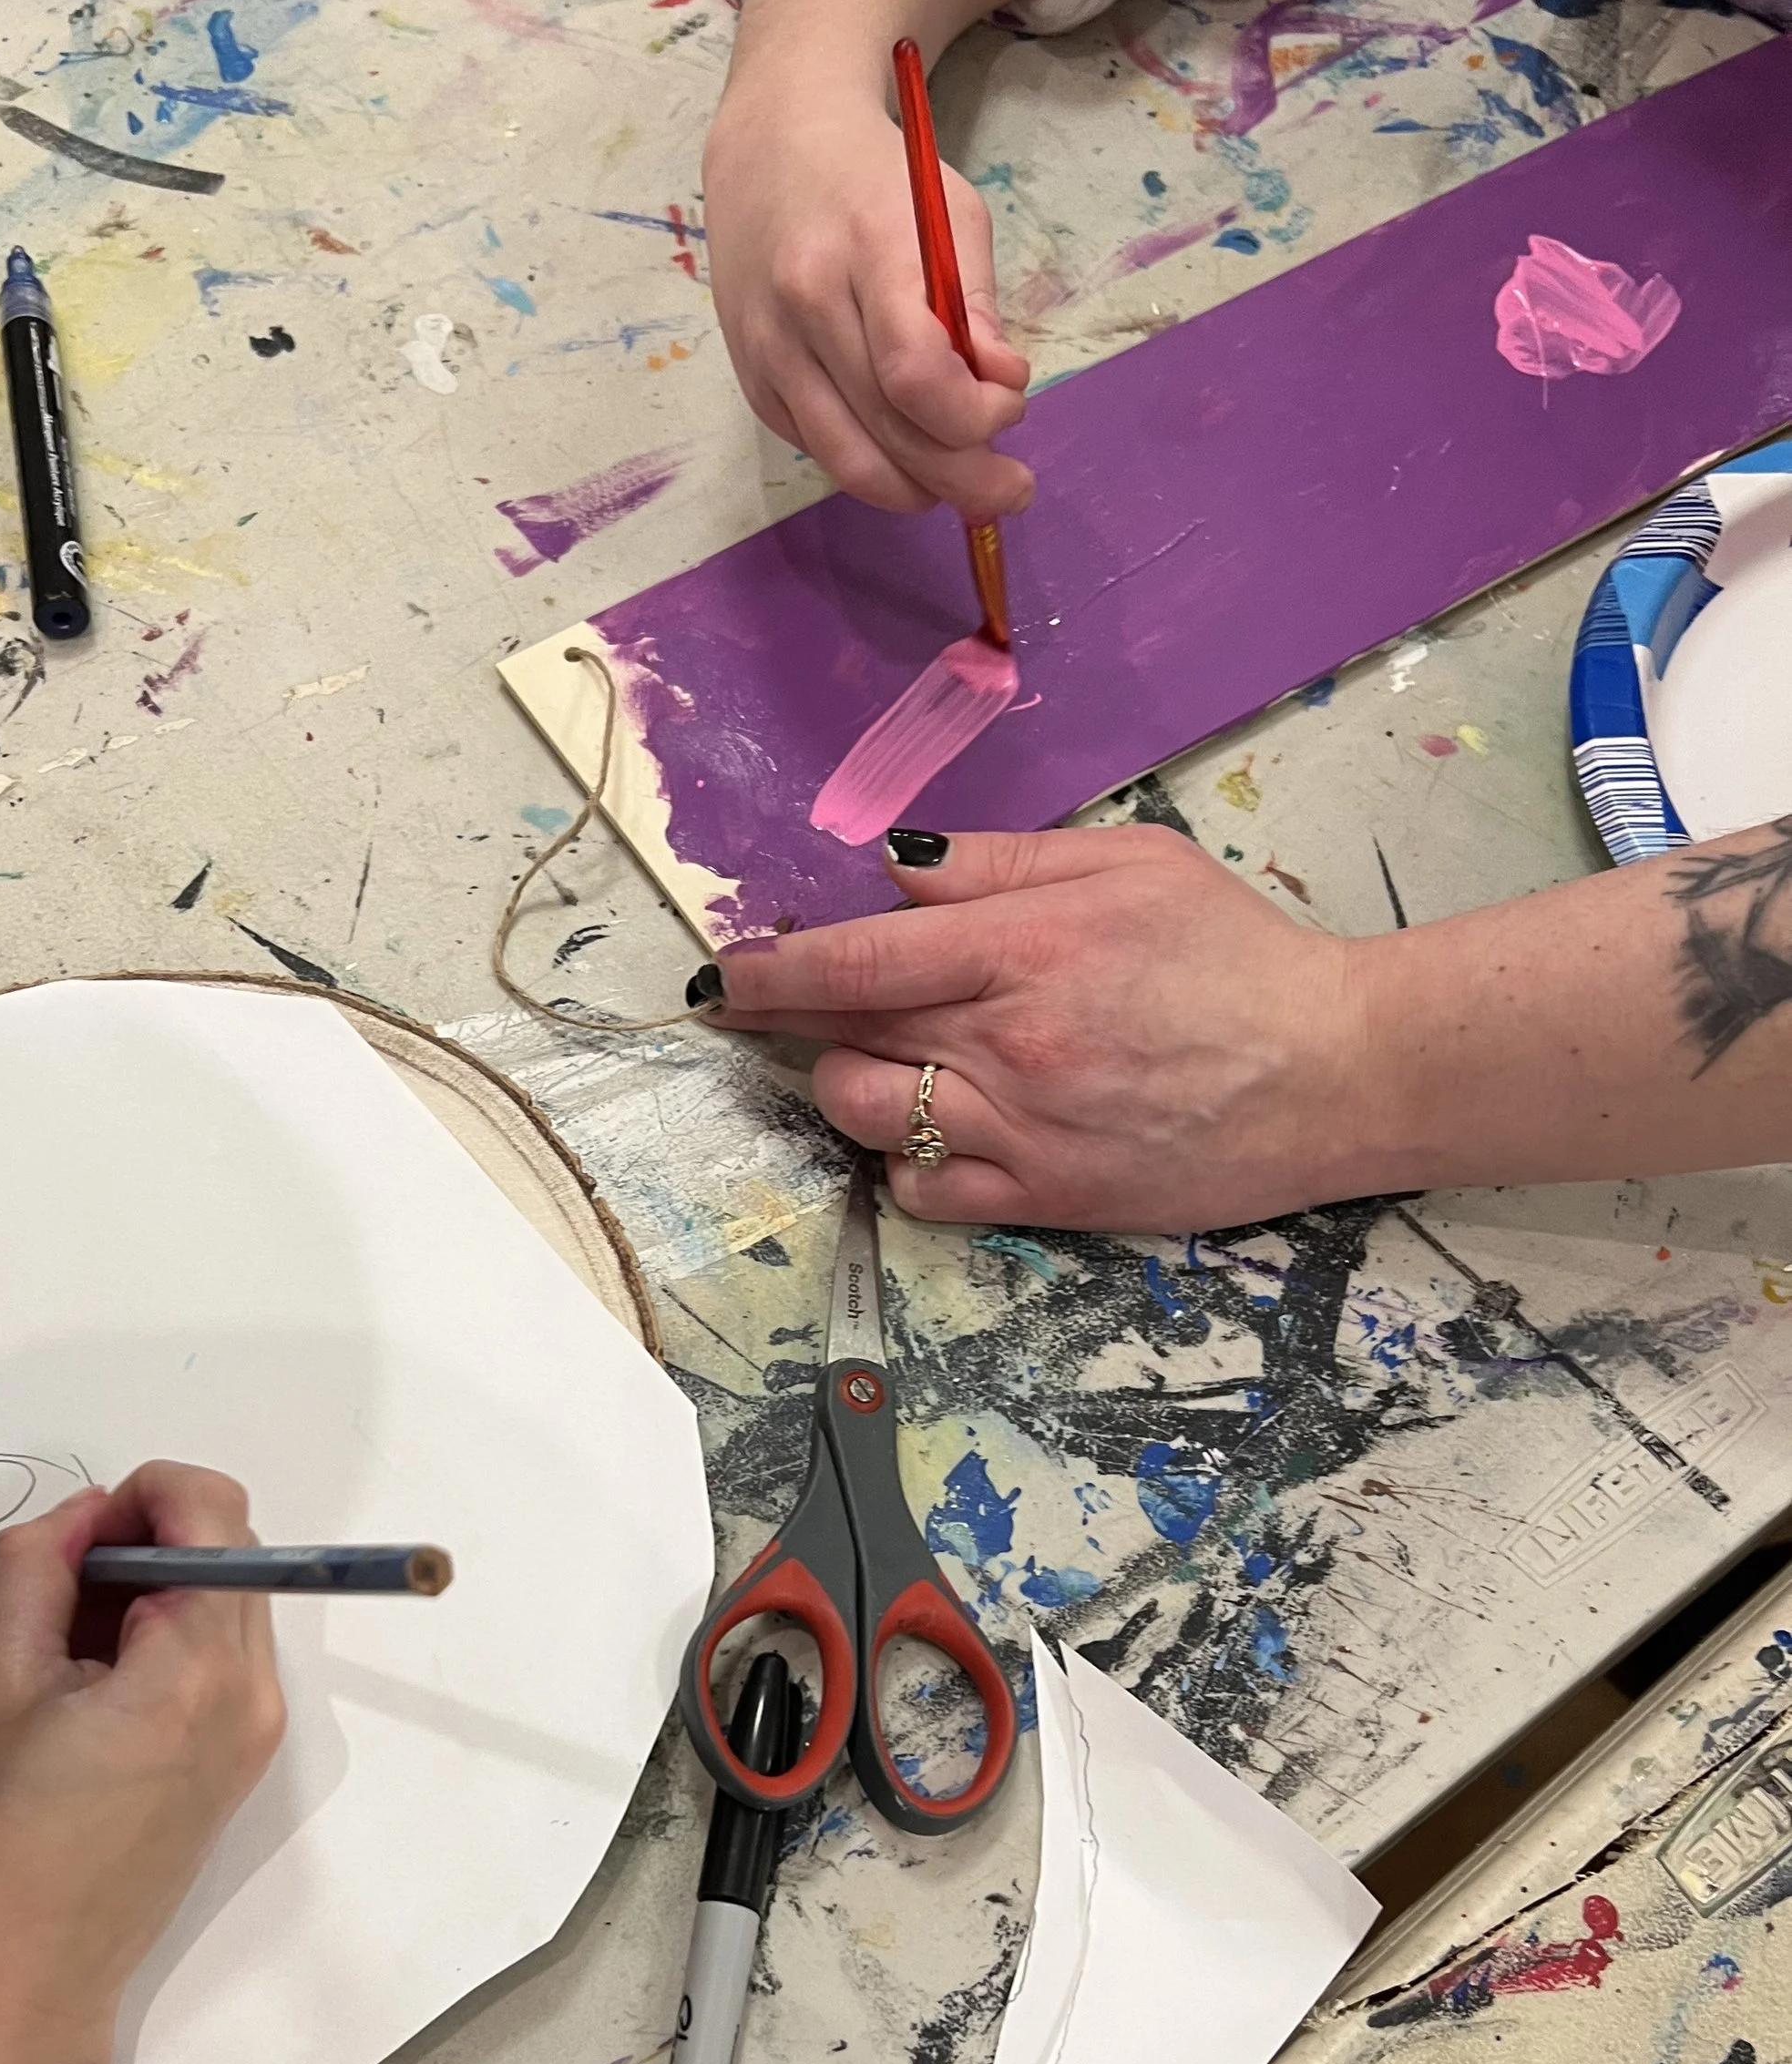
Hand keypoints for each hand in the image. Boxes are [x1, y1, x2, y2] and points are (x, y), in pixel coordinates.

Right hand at [0, 1462, 285, 2063]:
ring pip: (219, 1601)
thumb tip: (84, 1513)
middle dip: (139, 1545)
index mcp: (202, 1672)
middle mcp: (255, 1698)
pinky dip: (158, 1645)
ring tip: (59, 1660)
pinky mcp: (236, 1767)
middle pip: (226, 1550)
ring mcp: (255, 1737)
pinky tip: (85, 1698)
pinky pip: (214, 1660)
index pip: (213, 1509)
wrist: (16, 1991)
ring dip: (145, 1597)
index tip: (68, 1545)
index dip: (137, 1497)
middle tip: (50, 1603)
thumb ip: (34, 1565)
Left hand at [705, 827, 1378, 1231]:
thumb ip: (1002, 864)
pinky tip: (940, 1132)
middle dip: (794, 1018)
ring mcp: (1026, 1129)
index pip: (859, 958)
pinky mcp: (1048, 1199)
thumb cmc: (1238, 957)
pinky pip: (925, 1194)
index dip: (776, 967)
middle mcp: (1012, 1043)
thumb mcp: (1129, 866)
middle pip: (848, 1033)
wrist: (1336, 1072)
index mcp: (1029, 948)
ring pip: (867, 1115)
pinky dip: (908, 1165)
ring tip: (887, 1062)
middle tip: (788, 1005)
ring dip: (850, 1086)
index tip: (729, 970)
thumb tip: (897, 869)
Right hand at [706, 82, 1032, 517]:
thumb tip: (1001, 388)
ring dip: (919, 490)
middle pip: (889, 433)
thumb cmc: (876, 179)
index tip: (1010, 407)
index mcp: (865, 250)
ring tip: (963, 484)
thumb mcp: (950, 213)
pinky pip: (821, 451)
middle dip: (965, 478)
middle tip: (1011, 490)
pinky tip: (905, 449)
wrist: (771, 149)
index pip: (917, 373)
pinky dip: (874, 464)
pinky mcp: (754, 383)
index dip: (974, 416)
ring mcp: (769, 351)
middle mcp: (805, 306)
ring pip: (850, 463)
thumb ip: (977, 305)